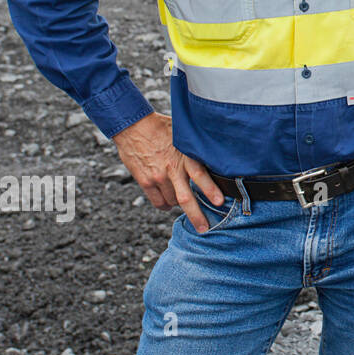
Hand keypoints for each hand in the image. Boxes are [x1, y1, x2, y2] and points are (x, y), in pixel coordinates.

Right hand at [111, 111, 223, 233]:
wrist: (133, 126)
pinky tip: (169, 204)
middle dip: (197, 216)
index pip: (201, 175)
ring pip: (172, 201)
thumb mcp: (184, 136)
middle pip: (186, 199)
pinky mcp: (145, 181)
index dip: (211, 190)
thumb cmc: (162, 128)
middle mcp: (172, 169)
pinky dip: (165, 206)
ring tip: (184, 200)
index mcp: (185, 156)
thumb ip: (196, 150)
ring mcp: (157, 177)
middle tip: (205, 228)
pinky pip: (157, 202)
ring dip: (179, 204)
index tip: (220, 202)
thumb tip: (213, 160)